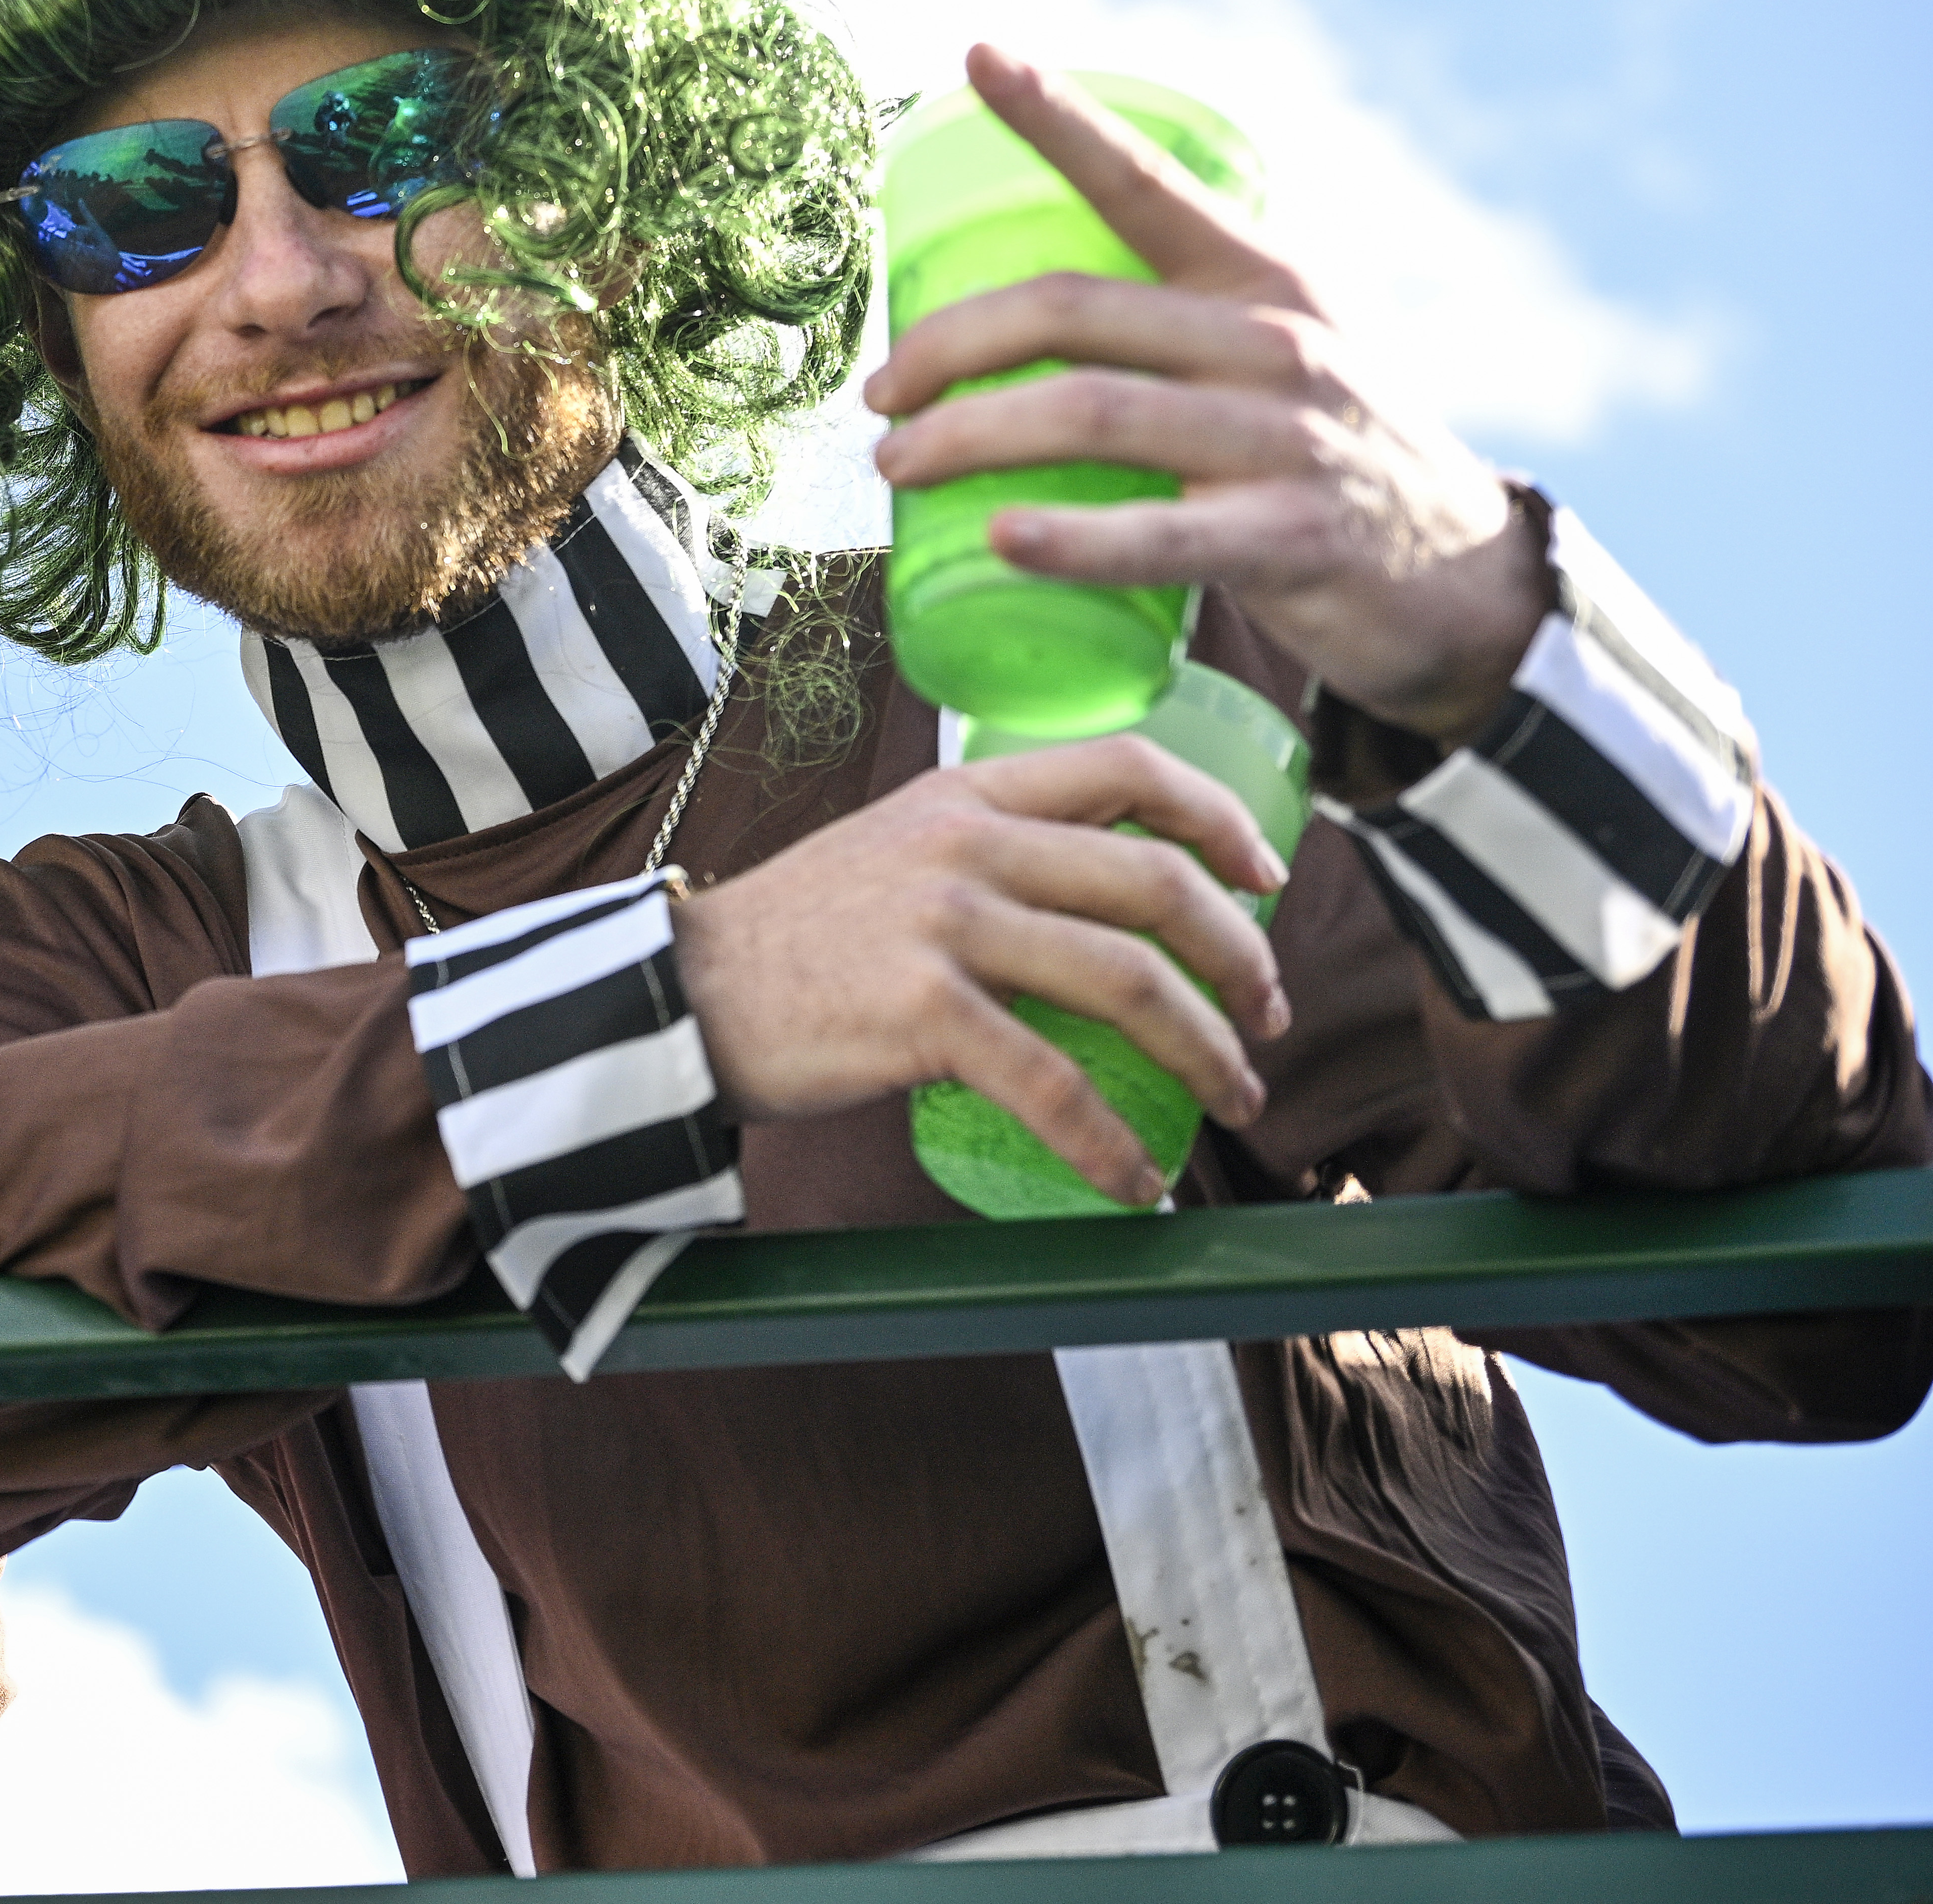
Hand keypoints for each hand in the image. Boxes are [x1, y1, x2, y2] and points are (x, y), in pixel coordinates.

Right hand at [669, 735, 1290, 1206]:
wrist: (680, 992)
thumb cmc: (794, 941)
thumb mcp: (893, 853)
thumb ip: (986, 858)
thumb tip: (1098, 908)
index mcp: (964, 793)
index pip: (1126, 765)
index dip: (1220, 818)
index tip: (1267, 876)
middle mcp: (963, 843)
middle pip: (1155, 885)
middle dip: (1242, 961)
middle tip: (1269, 1020)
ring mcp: (942, 924)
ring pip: (1127, 982)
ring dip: (1206, 1054)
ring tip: (1234, 1103)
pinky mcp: (921, 1011)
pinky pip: (1053, 1085)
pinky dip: (1113, 1144)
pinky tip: (1139, 1183)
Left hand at [867, 44, 1552, 742]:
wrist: (1454, 570)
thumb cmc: (1314, 449)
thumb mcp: (1271, 349)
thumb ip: (1172, 320)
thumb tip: (1008, 315)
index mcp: (1258, 276)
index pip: (1143, 180)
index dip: (1057, 116)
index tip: (978, 55)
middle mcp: (1275, 340)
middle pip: (1070, 313)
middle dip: (946, 346)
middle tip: (878, 392)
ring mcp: (1284, 439)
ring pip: (1090, 415)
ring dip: (966, 437)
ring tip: (893, 461)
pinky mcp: (1288, 539)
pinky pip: (1155, 539)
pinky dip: (1067, 540)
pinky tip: (998, 537)